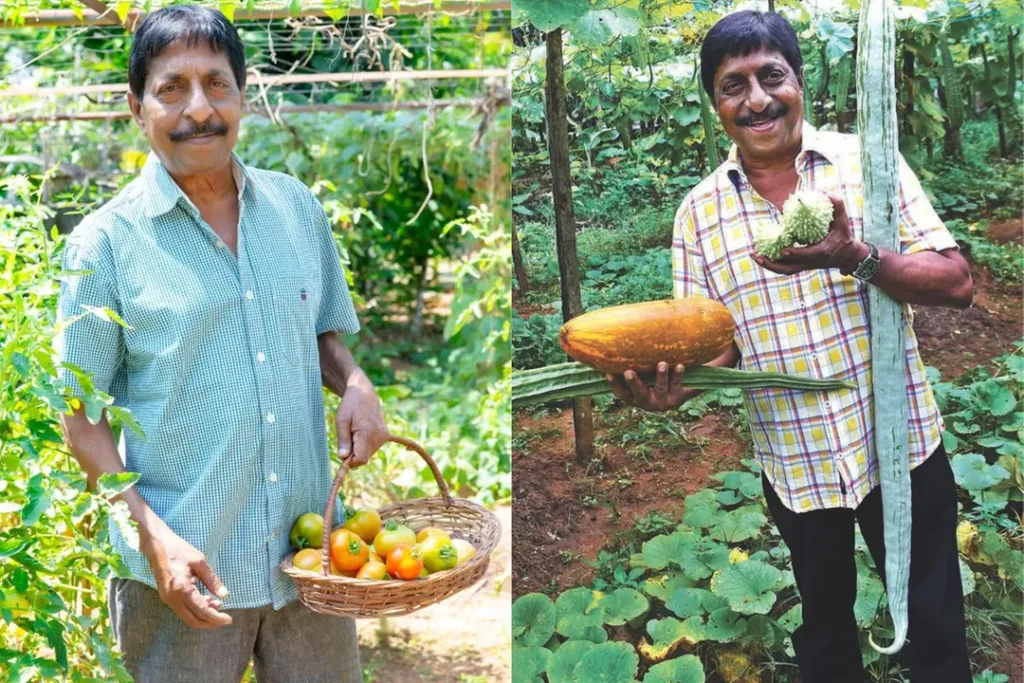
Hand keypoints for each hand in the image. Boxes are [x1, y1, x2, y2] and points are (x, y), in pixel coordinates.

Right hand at [140, 523, 231, 628]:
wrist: (156, 546)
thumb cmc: (179, 550)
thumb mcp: (200, 562)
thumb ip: (212, 580)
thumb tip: (224, 595)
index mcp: (182, 589)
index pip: (202, 611)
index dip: (216, 618)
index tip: (229, 619)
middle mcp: (173, 598)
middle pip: (193, 620)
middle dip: (210, 622)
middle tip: (224, 617)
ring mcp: (167, 599)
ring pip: (187, 617)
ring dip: (203, 616)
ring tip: (217, 604)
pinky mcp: (166, 597)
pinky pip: (182, 610)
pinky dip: (195, 610)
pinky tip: (205, 600)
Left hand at [335, 369, 388, 466]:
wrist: (364, 392)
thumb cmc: (350, 404)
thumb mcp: (342, 420)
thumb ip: (343, 440)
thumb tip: (342, 458)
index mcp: (368, 433)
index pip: (360, 460)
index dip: (349, 461)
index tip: (342, 452)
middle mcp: (379, 437)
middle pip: (364, 458)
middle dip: (353, 453)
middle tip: (347, 435)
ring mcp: (384, 436)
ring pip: (368, 454)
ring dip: (358, 448)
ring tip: (354, 431)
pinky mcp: (385, 435)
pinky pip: (372, 448)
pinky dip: (364, 444)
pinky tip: (360, 432)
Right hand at [606, 362, 690, 411]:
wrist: (679, 395)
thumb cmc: (651, 382)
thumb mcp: (641, 380)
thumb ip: (627, 370)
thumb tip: (608, 349)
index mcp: (635, 399)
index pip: (621, 393)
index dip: (614, 384)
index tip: (608, 373)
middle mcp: (647, 402)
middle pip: (639, 393)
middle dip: (634, 382)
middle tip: (628, 372)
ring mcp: (663, 401)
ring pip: (660, 388)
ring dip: (661, 376)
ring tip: (662, 363)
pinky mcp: (678, 397)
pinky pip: (677, 384)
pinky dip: (678, 375)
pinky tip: (680, 365)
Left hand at [752, 195, 867, 274]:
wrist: (846, 256)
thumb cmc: (843, 236)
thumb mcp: (843, 221)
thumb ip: (837, 206)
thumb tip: (825, 193)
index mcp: (822, 252)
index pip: (807, 255)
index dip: (796, 253)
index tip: (783, 250)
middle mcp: (811, 262)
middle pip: (788, 268)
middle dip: (772, 263)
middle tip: (757, 255)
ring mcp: (805, 265)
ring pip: (784, 270)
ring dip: (768, 265)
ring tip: (754, 255)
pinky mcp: (801, 266)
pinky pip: (784, 268)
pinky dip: (772, 264)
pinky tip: (761, 255)